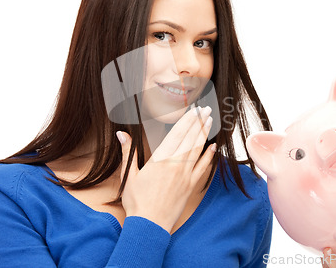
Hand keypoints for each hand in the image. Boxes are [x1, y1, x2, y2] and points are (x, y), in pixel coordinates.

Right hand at [116, 106, 215, 232]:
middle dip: (198, 122)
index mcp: (160, 159)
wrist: (150, 225)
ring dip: (205, 134)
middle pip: (190, 138)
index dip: (186, 120)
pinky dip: (209, 156)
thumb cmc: (137, 202)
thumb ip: (128, 152)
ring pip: (198, 149)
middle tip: (206, 109)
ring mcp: (186, 175)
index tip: (193, 110)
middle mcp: (175, 164)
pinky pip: (203, 167)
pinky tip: (213, 147)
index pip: (177, 134)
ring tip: (210, 121)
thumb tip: (121, 133)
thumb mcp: (129, 175)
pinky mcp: (191, 186)